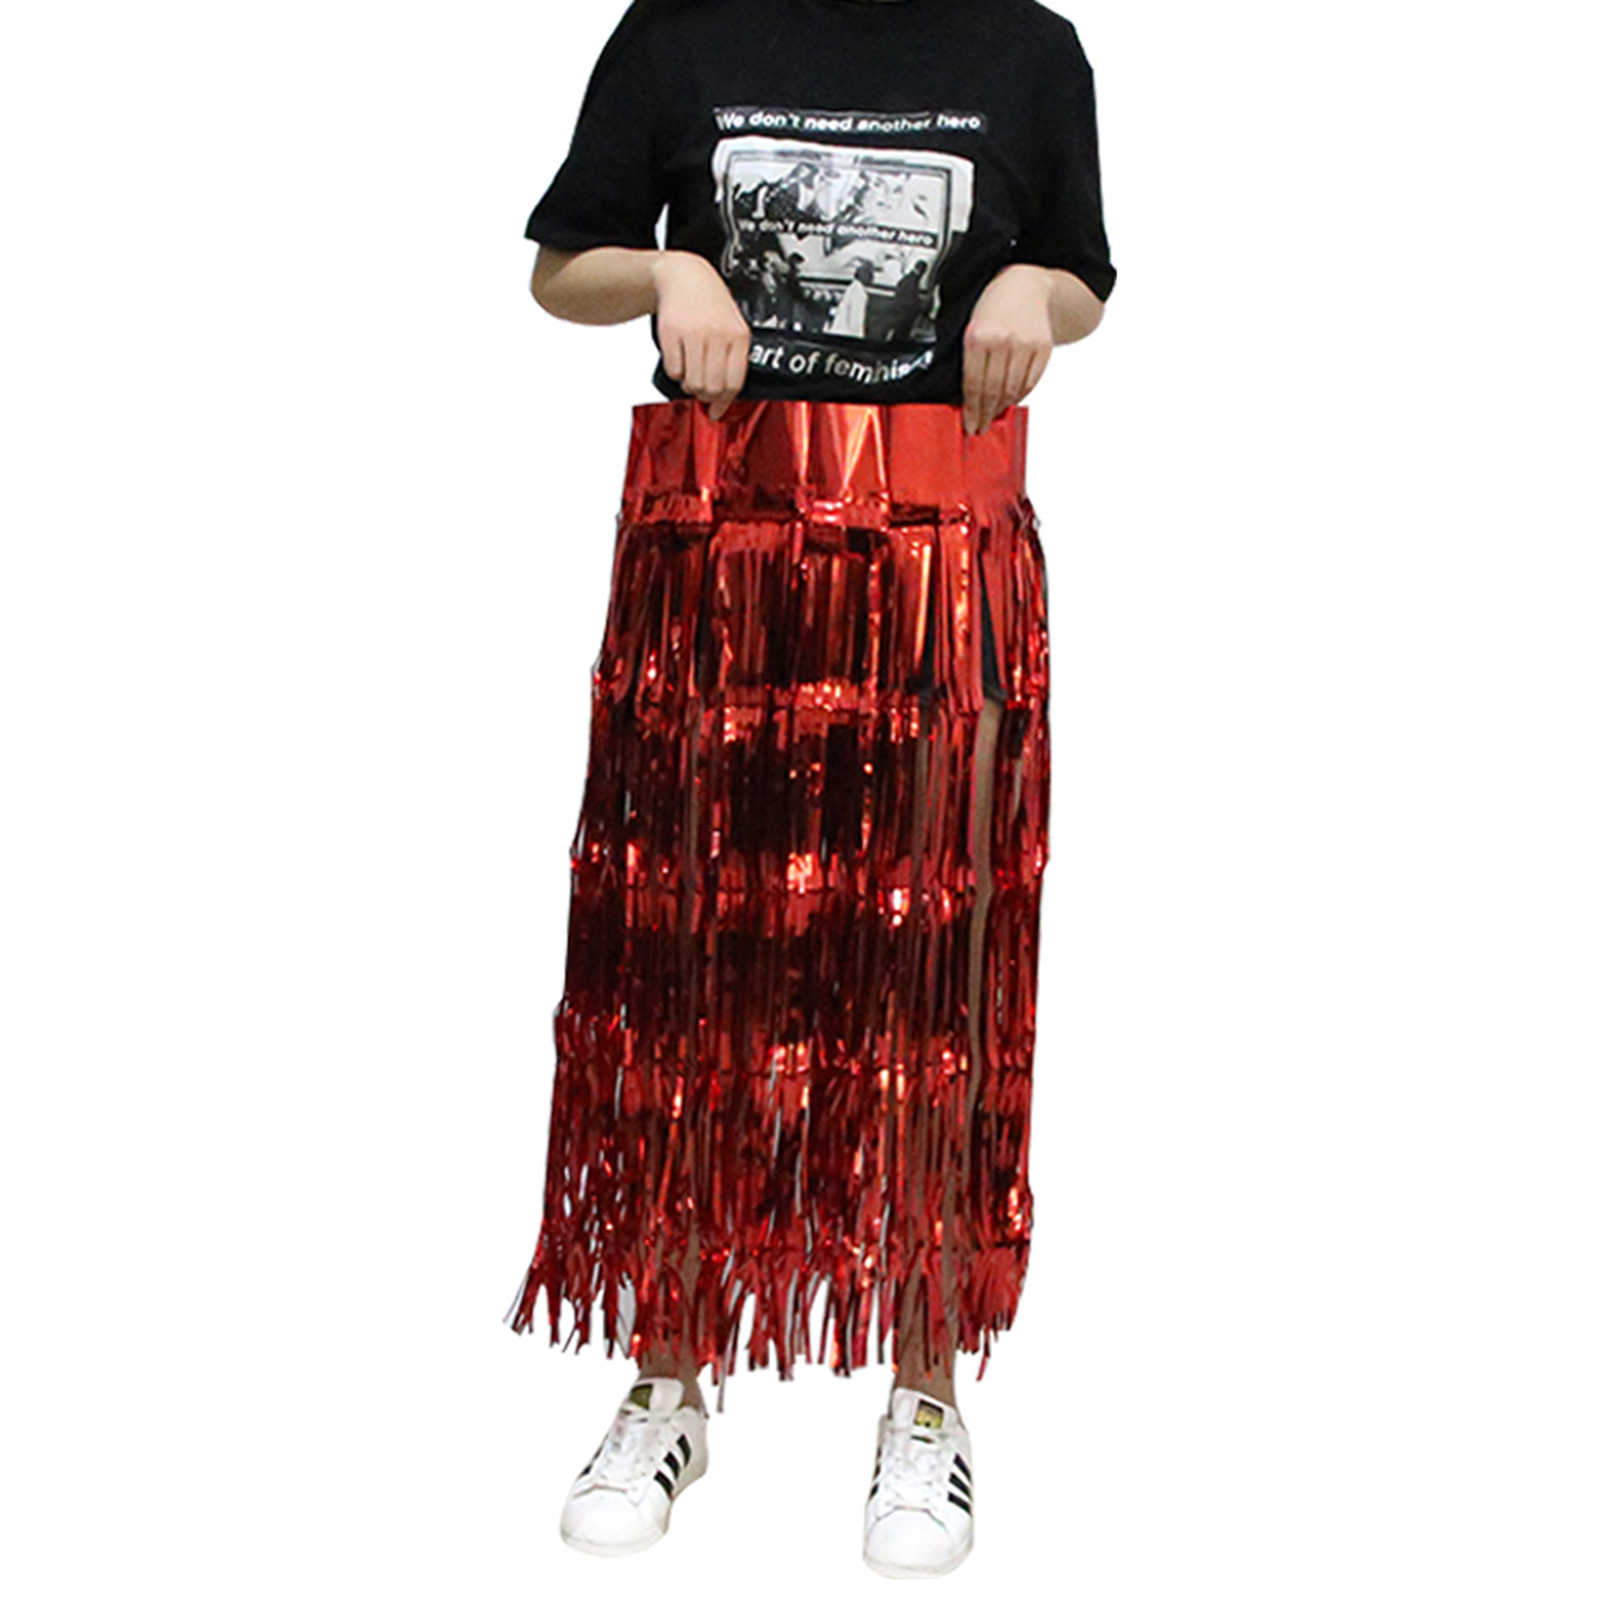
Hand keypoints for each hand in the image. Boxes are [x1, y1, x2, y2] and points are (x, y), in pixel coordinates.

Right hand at [652, 252, 751, 420]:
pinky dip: (675, 372)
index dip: (724, 402)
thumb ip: (731, 363)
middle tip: (700, 388)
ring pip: (693, 382)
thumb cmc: (711, 306)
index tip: (716, 410)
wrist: (686, 276)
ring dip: (689, 385)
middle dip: (705, 395)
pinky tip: (680, 359)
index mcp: (738, 336)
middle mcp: (718, 335)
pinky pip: (674, 370)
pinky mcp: (672, 333)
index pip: (735, 382)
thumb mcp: (732, 329)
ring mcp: (694, 333)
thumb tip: (721, 403)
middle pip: (712, 387)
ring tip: (690, 372)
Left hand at [961, 264, 1055, 434]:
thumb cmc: (994, 307)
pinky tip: (1011, 400)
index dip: (971, 410)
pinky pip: (1030, 382)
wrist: (1026, 284)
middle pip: (992, 391)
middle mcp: (1002, 341)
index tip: (970, 425)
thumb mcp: (972, 328)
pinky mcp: (1043, 348)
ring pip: (1012, 390)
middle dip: (985, 414)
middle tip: (980, 427)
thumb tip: (968, 399)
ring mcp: (1024, 344)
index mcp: (978, 336)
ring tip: (994, 415)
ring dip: (1002, 407)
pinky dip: (1019, 395)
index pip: (973, 384)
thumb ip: (970, 360)